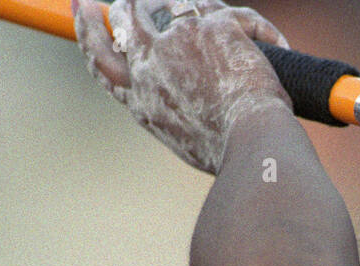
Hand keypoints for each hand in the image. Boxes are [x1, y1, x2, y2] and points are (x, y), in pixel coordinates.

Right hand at [73, 0, 293, 173]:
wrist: (253, 148)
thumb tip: (183, 102)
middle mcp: (150, 66)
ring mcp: (179, 41)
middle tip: (137, 0)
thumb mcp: (186, 139)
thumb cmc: (229, 156)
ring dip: (193, 7)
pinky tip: (275, 45)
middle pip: (125, 20)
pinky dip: (259, 29)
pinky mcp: (215, 27)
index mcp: (141, 100)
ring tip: (216, 19)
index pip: (102, 60)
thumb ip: (172, 111)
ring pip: (172, 2)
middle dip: (129, 6)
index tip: (84, 11)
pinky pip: (235, 14)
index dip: (89, 32)